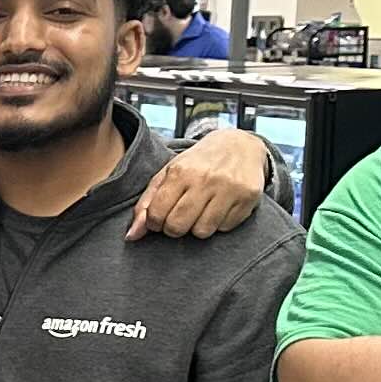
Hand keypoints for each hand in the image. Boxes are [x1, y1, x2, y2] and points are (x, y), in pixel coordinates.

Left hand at [126, 122, 276, 240]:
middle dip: (174, 228)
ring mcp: (229, 189)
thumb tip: (132, 236)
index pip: (157, 214)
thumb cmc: (198, 163)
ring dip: (197, 227)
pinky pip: (225, 228)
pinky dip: (219, 223)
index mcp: (181, 171)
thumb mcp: (168, 174)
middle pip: (178, 227)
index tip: (160, 218)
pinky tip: (219, 207)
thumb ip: (147, 204)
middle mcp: (205, 179)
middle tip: (179, 217)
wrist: (240, 145)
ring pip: (202, 231)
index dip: (155, 223)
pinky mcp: (248, 198)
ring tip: (200, 211)